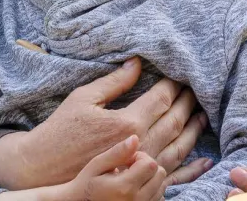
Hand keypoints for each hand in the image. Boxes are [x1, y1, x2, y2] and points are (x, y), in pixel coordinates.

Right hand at [0, 58, 212, 188]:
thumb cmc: (60, 132)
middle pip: (175, 120)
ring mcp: (140, 167)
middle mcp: (140, 146)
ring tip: (202, 116)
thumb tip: (137, 63)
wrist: (42, 170)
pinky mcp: (138, 183)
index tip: (182, 74)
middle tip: (198, 90)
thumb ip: (115, 82)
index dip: (175, 84)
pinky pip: (172, 176)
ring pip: (179, 147)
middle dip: (188, 102)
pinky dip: (191, 168)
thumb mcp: (84, 99)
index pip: (163, 98)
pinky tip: (204, 160)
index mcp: (128, 122)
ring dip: (194, 130)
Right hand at [64, 135, 165, 200]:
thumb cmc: (86, 184)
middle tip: (128, 168)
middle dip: (146, 166)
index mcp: (124, 188)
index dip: (140, 157)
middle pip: (160, 174)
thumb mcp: (97, 165)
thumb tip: (136, 138)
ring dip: (149, 178)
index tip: (126, 161)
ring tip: (130, 179)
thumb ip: (117, 152)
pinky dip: (150, 191)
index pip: (151, 164)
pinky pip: (158, 198)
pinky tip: (134, 189)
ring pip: (161, 186)